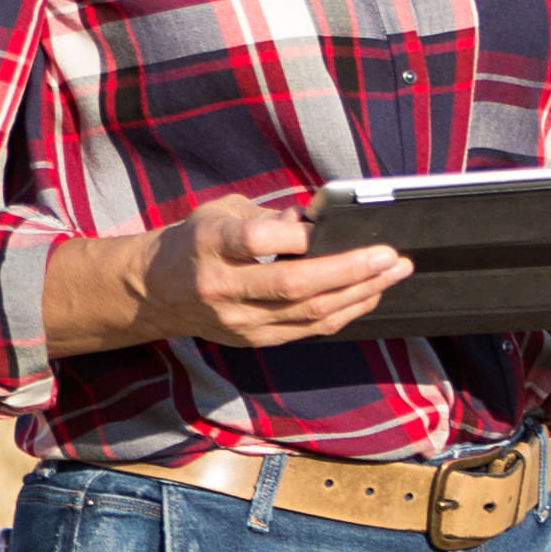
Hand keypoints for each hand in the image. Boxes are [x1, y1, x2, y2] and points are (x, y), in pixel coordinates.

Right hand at [137, 193, 404, 349]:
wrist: (156, 291)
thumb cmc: (196, 242)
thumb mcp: (220, 211)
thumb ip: (270, 215)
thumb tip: (319, 222)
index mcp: (211, 244)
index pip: (256, 241)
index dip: (298, 235)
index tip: (331, 225)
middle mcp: (224, 287)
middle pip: (296, 284)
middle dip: (351, 269)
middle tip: (390, 255)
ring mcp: (241, 320)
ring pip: (311, 312)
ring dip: (360, 292)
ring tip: (394, 272)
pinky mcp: (255, 340)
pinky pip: (311, 329)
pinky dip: (346, 311)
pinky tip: (369, 293)